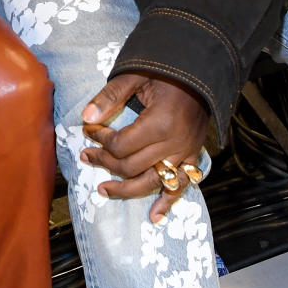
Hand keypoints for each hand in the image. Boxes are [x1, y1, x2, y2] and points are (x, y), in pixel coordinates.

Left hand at [80, 71, 209, 222]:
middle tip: (87, 156)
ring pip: (152, 182)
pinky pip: (181, 185)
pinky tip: (154, 216)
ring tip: (104, 190)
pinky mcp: (193, 155)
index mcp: (160, 123)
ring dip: (126, 190)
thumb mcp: (135, 75)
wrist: (201, 73)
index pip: (121, 144)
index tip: (88, 131)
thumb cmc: (166, 71)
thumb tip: (86, 118)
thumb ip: (110, 96)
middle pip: (132, 166)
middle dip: (105, 162)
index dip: (100, 140)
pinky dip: (168, 202)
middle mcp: (174, 143)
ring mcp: (186, 152)